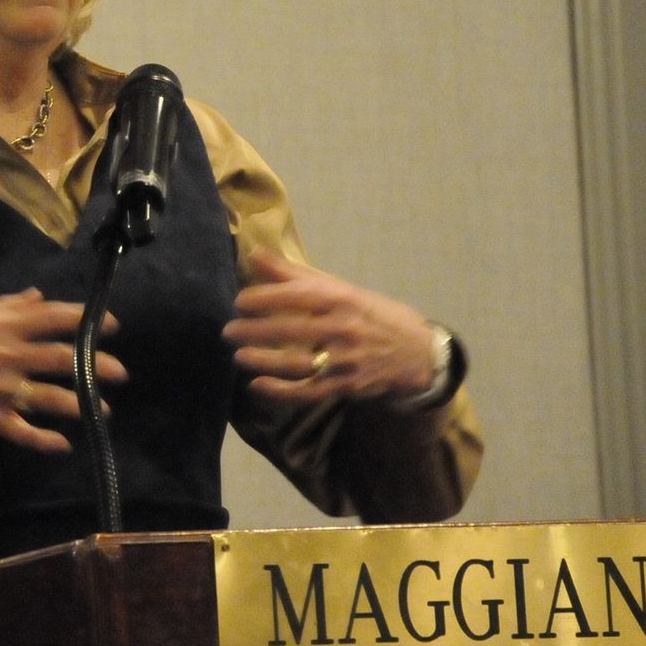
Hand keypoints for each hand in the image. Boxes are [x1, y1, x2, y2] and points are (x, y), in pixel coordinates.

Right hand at [0, 289, 126, 453]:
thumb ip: (5, 307)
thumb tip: (38, 296)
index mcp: (0, 324)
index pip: (53, 317)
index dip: (86, 320)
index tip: (112, 325)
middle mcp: (5, 353)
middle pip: (63, 358)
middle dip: (97, 365)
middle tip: (121, 373)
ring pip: (51, 397)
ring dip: (82, 404)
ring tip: (104, 411)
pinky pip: (24, 432)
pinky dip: (45, 440)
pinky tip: (63, 444)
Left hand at [223, 250, 434, 403]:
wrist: (418, 352)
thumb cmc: (370, 314)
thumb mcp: (341, 288)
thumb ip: (295, 274)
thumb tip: (253, 254)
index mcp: (342, 299)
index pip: (298, 295)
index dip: (265, 298)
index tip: (239, 301)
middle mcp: (345, 328)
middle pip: (293, 330)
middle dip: (256, 331)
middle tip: (228, 331)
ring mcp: (346, 360)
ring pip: (299, 363)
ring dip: (264, 361)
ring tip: (238, 356)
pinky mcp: (347, 385)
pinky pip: (309, 391)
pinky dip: (281, 391)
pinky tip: (257, 386)